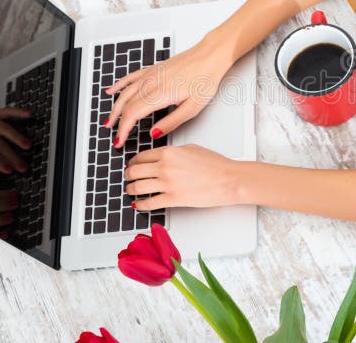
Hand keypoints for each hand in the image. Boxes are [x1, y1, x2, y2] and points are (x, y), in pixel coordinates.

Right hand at [104, 35, 233, 147]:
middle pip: (126, 104)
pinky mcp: (154, 69)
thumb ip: (171, 122)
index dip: (123, 129)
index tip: (120, 139)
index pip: (133, 114)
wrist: (210, 56)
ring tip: (109, 120)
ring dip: (115, 107)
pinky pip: (130, 77)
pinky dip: (119, 85)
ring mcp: (151, 75)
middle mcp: (152, 83)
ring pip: (125, 92)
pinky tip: (111, 90)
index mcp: (160, 95)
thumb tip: (154, 133)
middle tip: (114, 134)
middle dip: (117, 121)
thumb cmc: (205, 79)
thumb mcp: (192, 108)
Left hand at [124, 145, 241, 209]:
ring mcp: (167, 184)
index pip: (141, 156)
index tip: (131, 165)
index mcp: (168, 152)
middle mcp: (165, 167)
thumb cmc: (215, 164)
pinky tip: (138, 204)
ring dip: (131, 189)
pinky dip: (140, 205)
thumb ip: (173, 152)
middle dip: (128, 175)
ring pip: (138, 187)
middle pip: (135, 171)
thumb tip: (161, 157)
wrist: (228, 179)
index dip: (133, 162)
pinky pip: (149, 203)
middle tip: (127, 177)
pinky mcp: (172, 199)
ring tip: (130, 190)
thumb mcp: (191, 148)